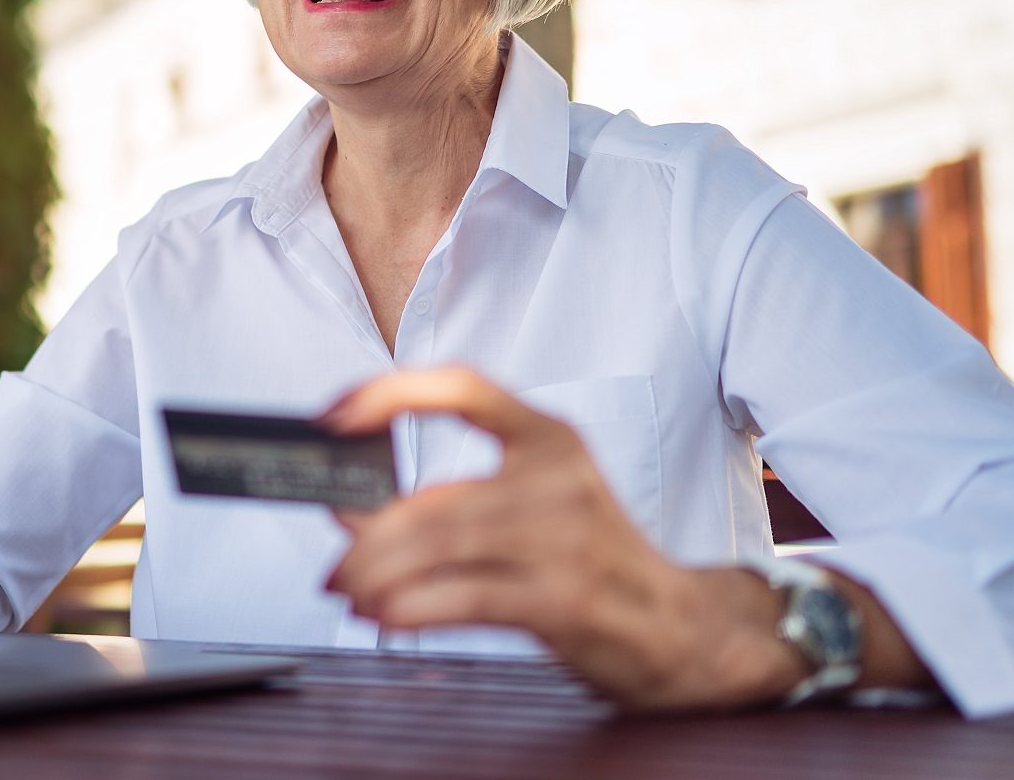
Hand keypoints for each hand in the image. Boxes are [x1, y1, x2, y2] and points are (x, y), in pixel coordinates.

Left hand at [319, 368, 810, 709]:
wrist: (679, 627)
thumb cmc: (590, 560)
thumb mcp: (534, 504)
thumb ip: (451, 497)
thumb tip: (348, 505)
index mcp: (550, 436)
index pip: (463, 387)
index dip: (392, 393)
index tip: (334, 416)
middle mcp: (559, 477)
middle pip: (431, 500)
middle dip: (365, 541)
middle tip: (334, 568)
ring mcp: (565, 538)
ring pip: (437, 551)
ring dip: (375, 578)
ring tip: (350, 594)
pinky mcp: (566, 600)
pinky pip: (463, 599)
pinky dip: (408, 610)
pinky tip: (385, 617)